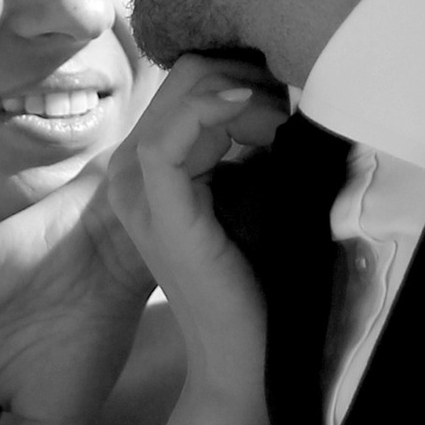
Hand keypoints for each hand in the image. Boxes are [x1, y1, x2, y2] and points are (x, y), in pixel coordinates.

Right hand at [94, 55, 269, 410]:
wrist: (240, 353)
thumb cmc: (254, 281)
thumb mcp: (250, 197)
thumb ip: (248, 148)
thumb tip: (287, 94)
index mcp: (153, 170)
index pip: (188, 83)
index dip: (240, 71)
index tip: (288, 94)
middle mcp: (134, 173)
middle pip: (183, 78)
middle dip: (243, 72)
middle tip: (290, 102)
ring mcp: (138, 191)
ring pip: (179, 95)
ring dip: (240, 92)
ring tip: (282, 120)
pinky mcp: (156, 208)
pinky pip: (168, 138)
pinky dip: (210, 111)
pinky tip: (250, 108)